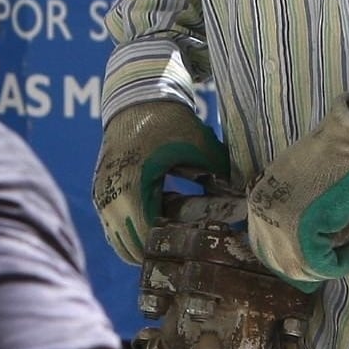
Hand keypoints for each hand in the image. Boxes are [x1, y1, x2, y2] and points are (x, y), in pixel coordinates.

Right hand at [92, 100, 227, 263]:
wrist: (136, 98)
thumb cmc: (168, 121)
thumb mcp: (199, 145)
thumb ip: (221, 173)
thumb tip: (248, 198)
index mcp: (131, 190)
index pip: (148, 240)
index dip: (174, 246)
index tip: (198, 241)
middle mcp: (109, 200)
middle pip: (132, 250)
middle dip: (161, 248)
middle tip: (189, 239)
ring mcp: (101, 198)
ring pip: (121, 242)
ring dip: (147, 239)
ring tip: (176, 224)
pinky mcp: (100, 194)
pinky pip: (116, 227)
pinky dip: (137, 227)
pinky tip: (162, 210)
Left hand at [247, 97, 348, 286]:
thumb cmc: (335, 157)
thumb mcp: (302, 186)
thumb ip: (296, 213)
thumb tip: (310, 244)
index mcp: (258, 201)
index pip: (265, 246)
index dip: (292, 259)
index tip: (321, 258)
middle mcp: (261, 215)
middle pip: (281, 263)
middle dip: (312, 268)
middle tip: (340, 260)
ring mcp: (278, 225)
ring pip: (303, 268)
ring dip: (334, 264)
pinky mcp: (300, 234)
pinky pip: (324, 265)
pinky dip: (348, 262)